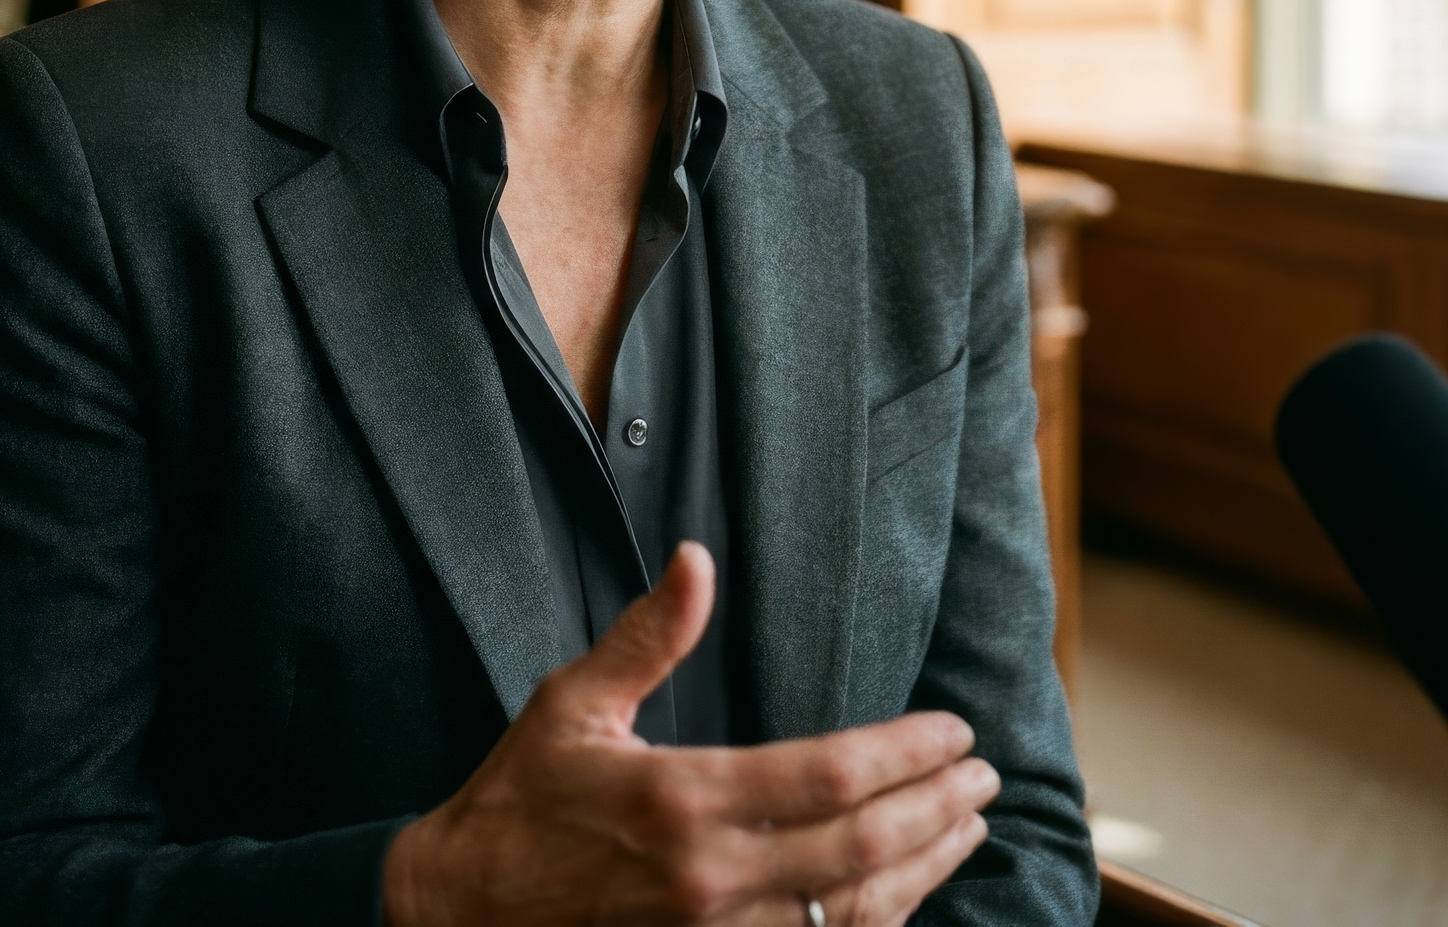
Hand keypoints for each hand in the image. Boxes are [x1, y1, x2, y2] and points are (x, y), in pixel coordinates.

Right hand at [383, 542, 996, 926]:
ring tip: (969, 829)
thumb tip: (698, 558)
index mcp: (684, 800)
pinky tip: (907, 894)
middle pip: (863, 847)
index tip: (955, 731)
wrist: (460, 913)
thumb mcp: (573, 702)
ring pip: (853, 912)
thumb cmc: (520, 799)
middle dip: (938, 809)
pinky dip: (877, 924)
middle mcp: (712, 879)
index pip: (831, 777)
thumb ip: (648, 635)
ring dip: (926, 869)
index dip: (907, 754)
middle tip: (986, 776)